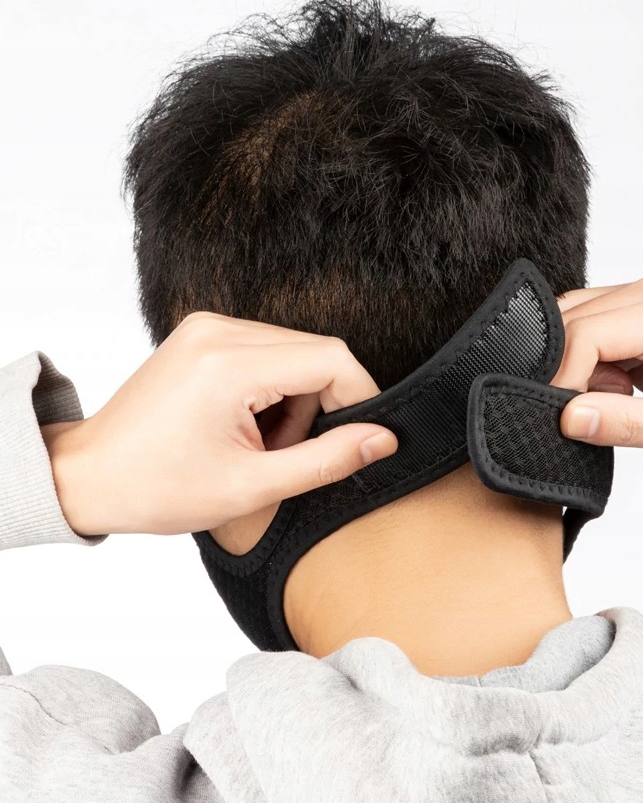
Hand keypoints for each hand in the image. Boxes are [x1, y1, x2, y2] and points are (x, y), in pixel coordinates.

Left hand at [41, 313, 397, 535]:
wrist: (89, 476)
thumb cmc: (157, 488)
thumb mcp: (252, 486)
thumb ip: (327, 460)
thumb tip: (382, 439)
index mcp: (228, 365)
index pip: (332, 358)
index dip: (361, 396)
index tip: (362, 435)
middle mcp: (218, 331)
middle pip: (315, 352)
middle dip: (321, 404)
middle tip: (288, 451)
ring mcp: (207, 327)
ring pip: (294, 352)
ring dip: (296, 398)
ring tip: (259, 442)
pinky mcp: (203, 333)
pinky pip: (266, 350)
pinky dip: (273, 388)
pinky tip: (246, 422)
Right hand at [553, 269, 642, 468]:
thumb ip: (627, 424)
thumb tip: (568, 418)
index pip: (587, 333)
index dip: (563, 377)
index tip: (562, 417)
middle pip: (575, 321)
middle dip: (569, 371)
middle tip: (593, 411)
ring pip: (577, 322)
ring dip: (581, 366)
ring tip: (619, 396)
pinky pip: (593, 328)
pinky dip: (592, 363)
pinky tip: (622, 385)